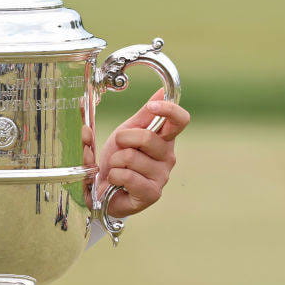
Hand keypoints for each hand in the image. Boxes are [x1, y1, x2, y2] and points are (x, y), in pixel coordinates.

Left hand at [95, 89, 189, 217]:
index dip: (168, 110)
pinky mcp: (152, 193)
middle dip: (123, 140)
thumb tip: (162, 91)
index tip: (152, 107)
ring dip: (115, 161)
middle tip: (119, 149)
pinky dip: (114, 176)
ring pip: (132, 157)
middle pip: (147, 137)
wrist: (103, 189)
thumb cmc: (118, 161)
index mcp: (164, 139)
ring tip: (117, 168)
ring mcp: (161, 176)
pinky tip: (117, 181)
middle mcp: (168, 156)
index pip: (180, 120)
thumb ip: (143, 115)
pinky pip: (128, 175)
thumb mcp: (126, 133)